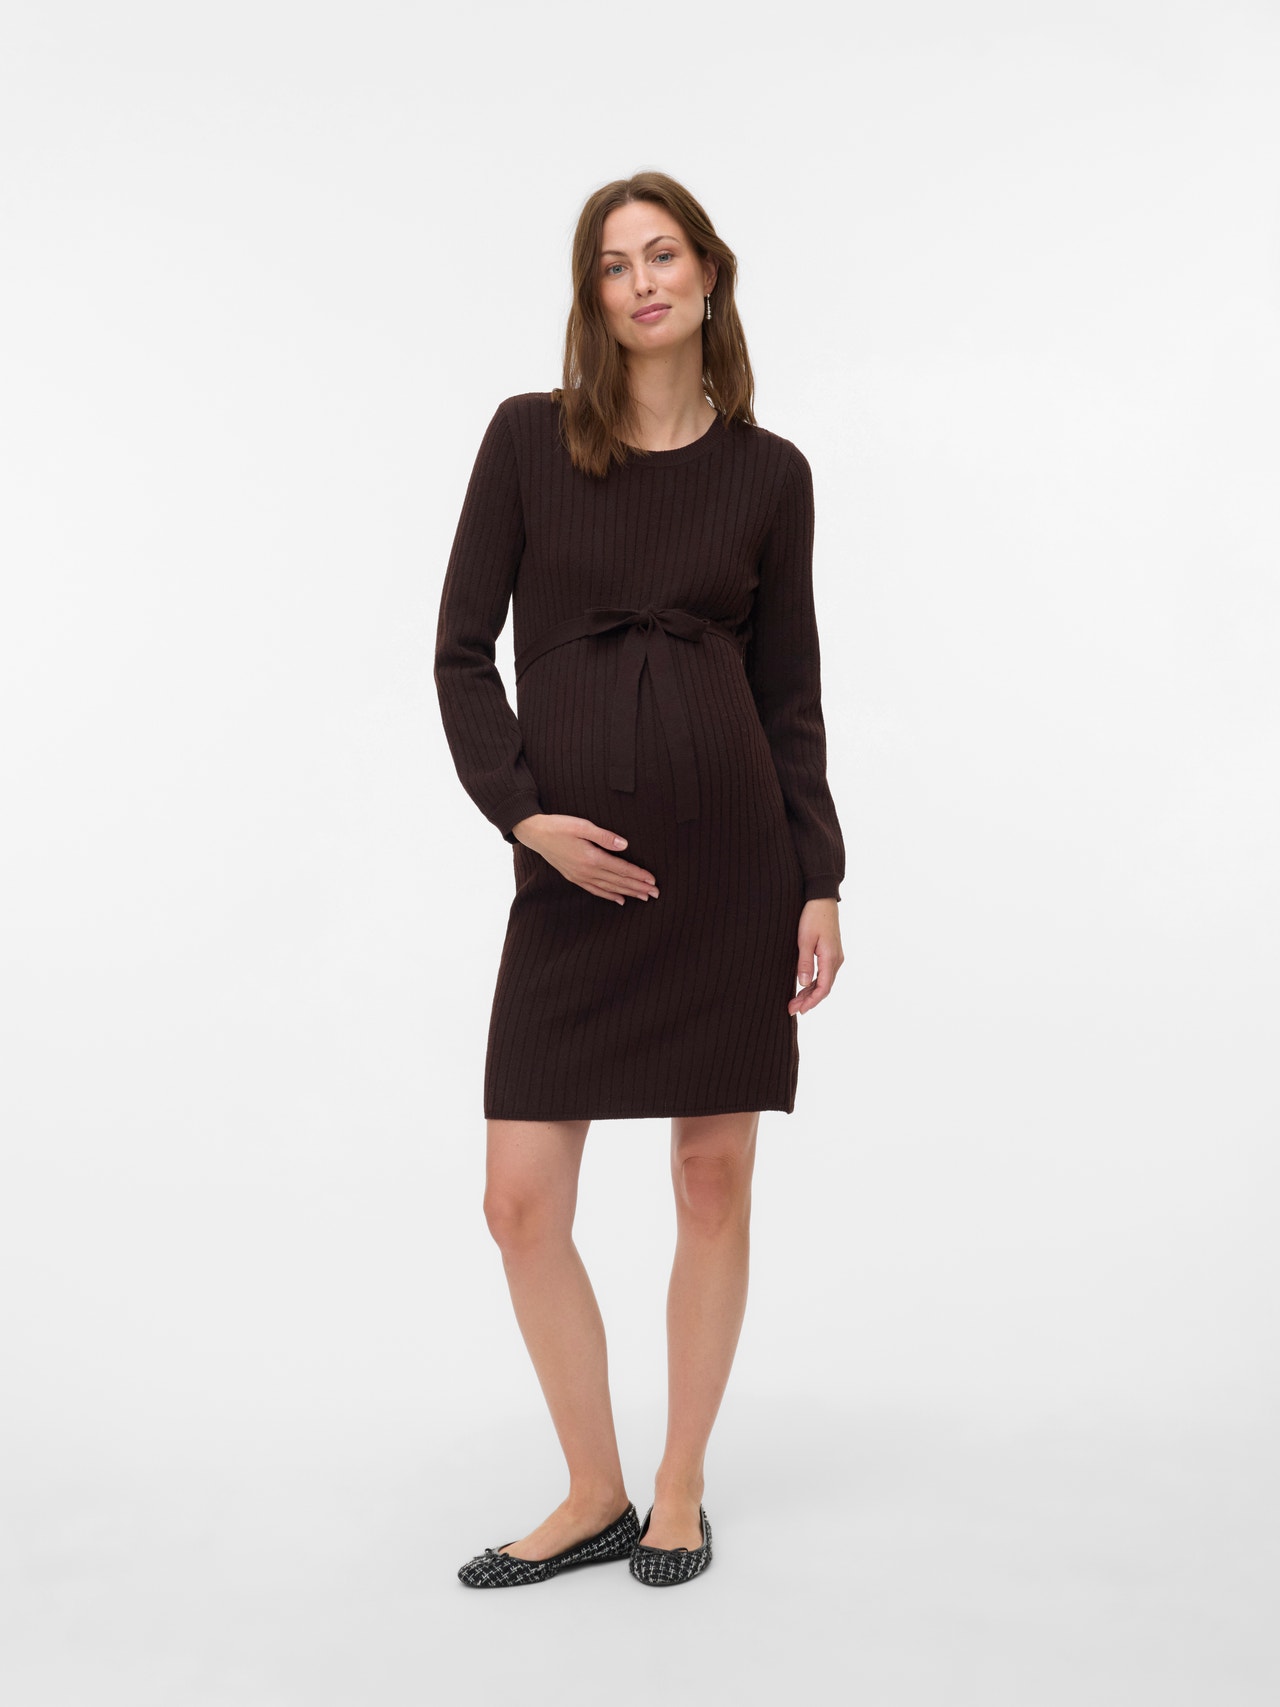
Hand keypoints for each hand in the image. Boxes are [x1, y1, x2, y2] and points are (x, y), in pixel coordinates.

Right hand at [512, 814, 659, 906]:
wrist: (535, 833)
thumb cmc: (559, 826)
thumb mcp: (582, 825)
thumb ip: (604, 836)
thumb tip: (624, 845)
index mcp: (591, 857)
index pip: (621, 869)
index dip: (638, 875)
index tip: (653, 881)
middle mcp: (586, 871)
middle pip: (618, 882)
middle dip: (638, 888)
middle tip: (655, 894)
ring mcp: (579, 876)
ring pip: (609, 888)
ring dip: (627, 893)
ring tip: (643, 898)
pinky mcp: (573, 877)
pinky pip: (595, 890)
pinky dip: (608, 896)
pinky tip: (619, 900)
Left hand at [789, 898, 842, 1014]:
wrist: (822, 898)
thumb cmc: (813, 916)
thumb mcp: (805, 939)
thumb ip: (805, 962)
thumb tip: (804, 984)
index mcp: (831, 958)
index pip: (823, 988)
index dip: (811, 1001)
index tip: (798, 1010)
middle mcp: (836, 960)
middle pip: (824, 987)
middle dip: (808, 1000)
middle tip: (791, 1009)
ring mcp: (835, 956)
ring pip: (824, 981)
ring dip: (811, 993)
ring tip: (795, 1001)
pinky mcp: (831, 952)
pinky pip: (824, 973)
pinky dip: (814, 983)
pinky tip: (804, 987)